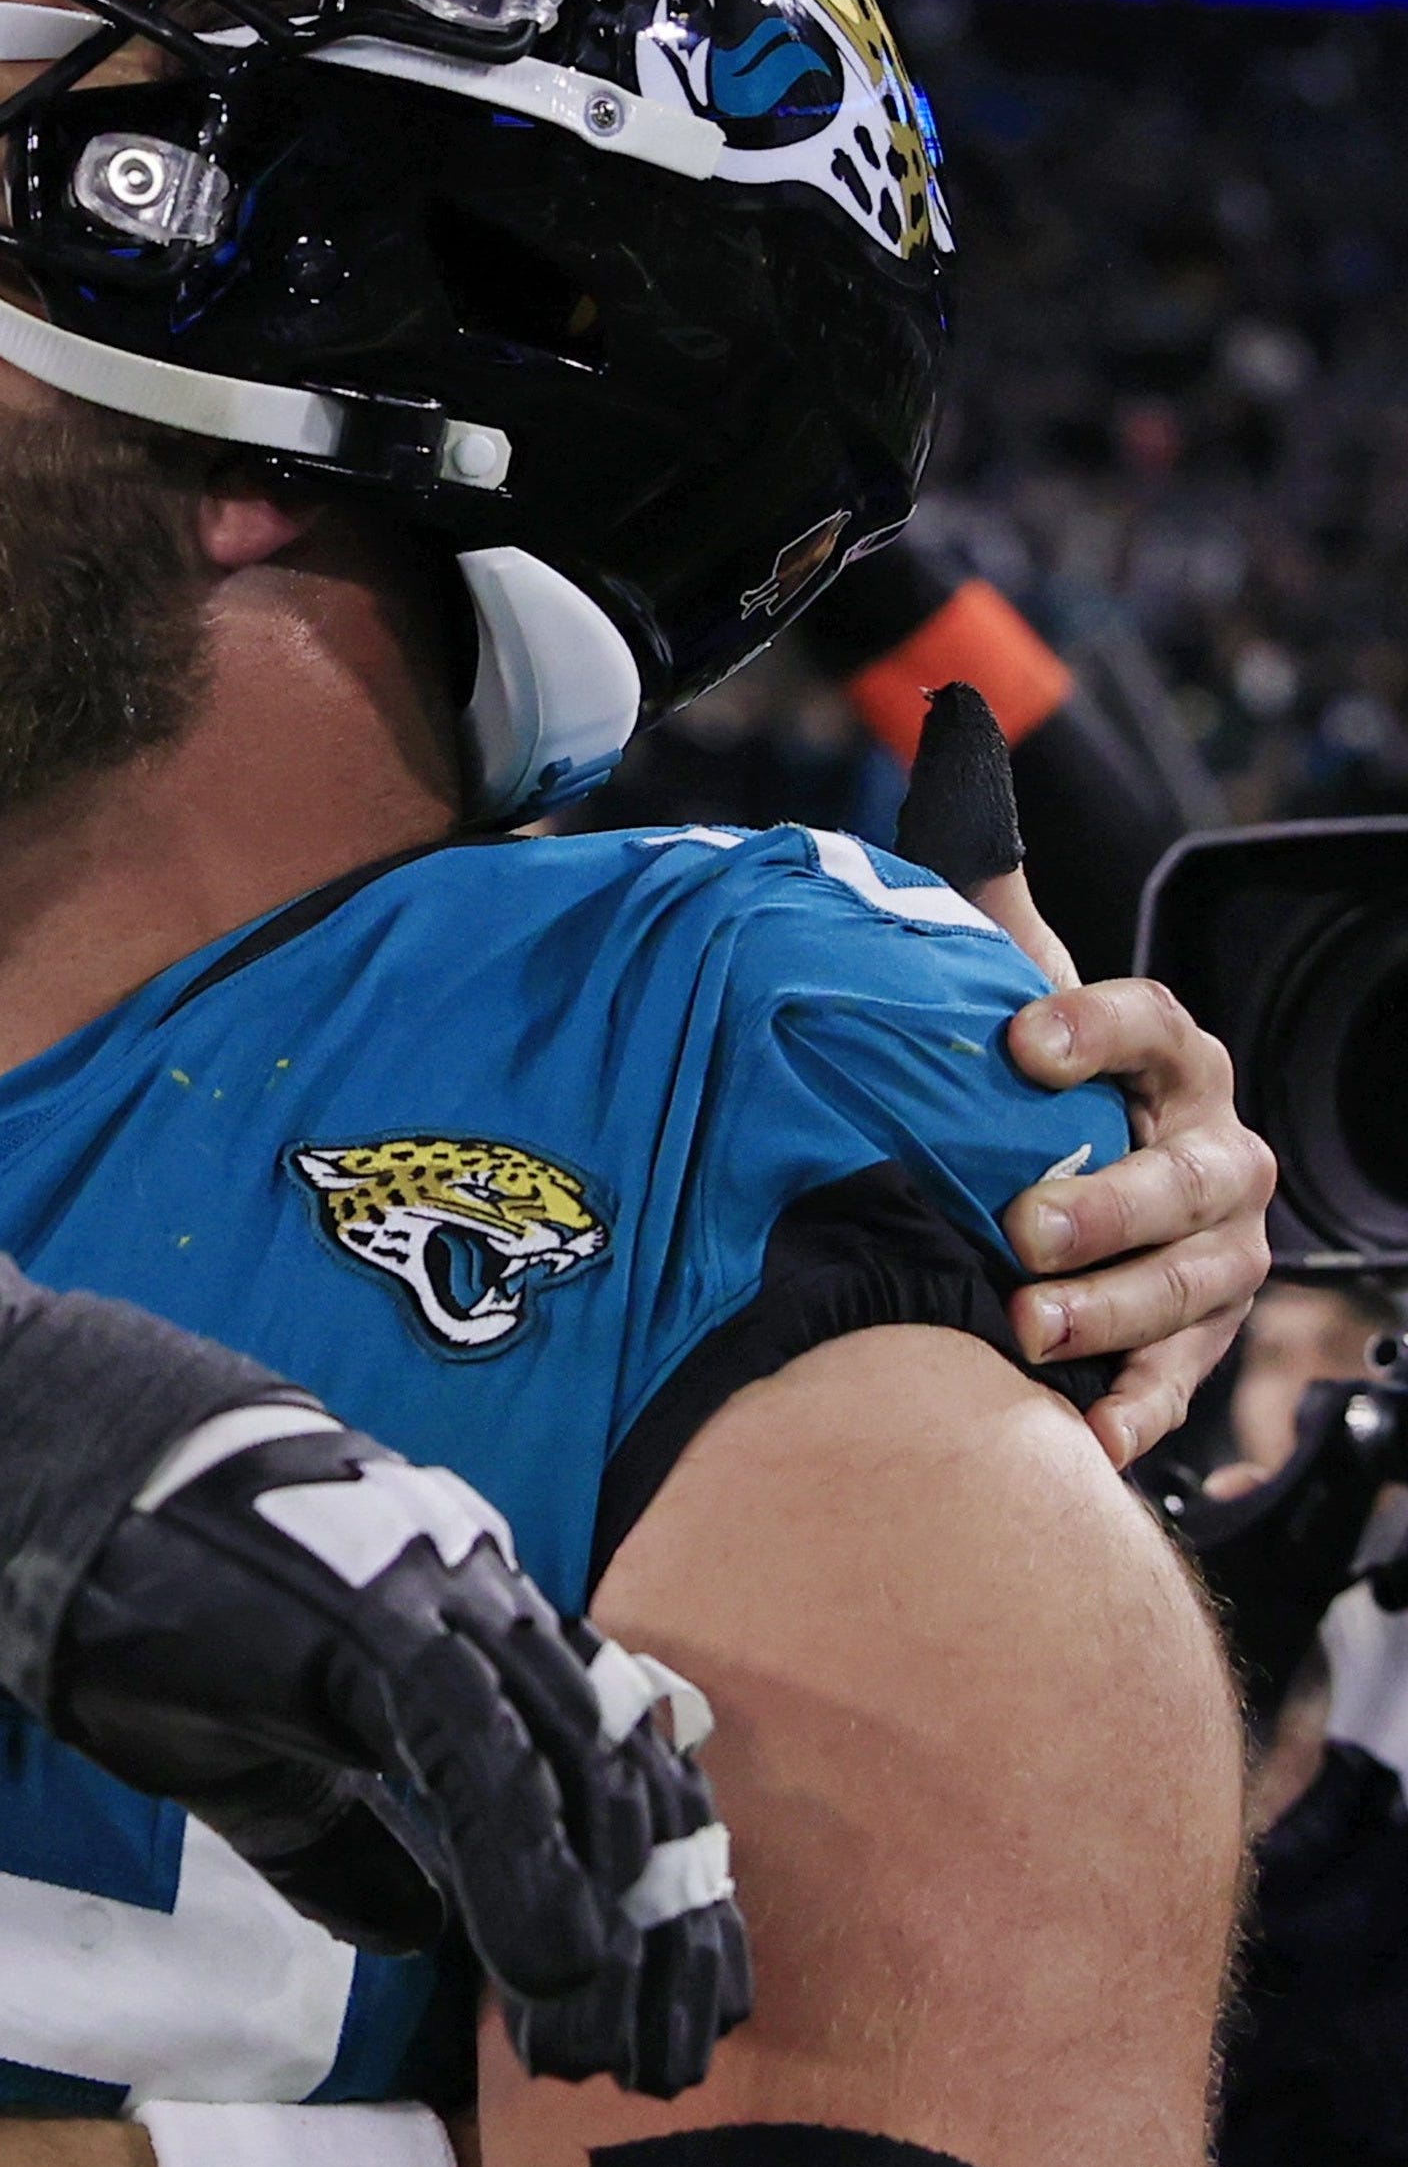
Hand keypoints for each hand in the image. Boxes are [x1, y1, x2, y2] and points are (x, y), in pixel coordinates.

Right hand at [0, 1215, 750, 2098]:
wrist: (24, 1459)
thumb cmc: (120, 1596)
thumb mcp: (236, 1756)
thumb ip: (332, 1842)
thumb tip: (409, 1938)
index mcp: (464, 1626)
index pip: (601, 1768)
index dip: (646, 1898)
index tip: (663, 2016)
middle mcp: (481, 1601)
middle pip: (620, 1781)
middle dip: (654, 1936)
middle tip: (662, 2064)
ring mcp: (436, 1598)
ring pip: (575, 1774)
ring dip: (608, 1924)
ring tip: (609, 2049)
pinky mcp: (368, 1617)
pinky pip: (480, 1753)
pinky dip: (530, 1862)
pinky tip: (556, 1961)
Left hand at [890, 682, 1271, 1469]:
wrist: (1071, 1189)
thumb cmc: (1026, 1084)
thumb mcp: (1005, 985)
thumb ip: (980, 885)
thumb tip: (952, 727)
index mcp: (1168, 1057)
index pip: (1154, 1023)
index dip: (1094, 1027)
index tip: (1019, 1039)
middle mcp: (1212, 1152)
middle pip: (1187, 1177)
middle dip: (1109, 1203)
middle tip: (1020, 1226)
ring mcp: (1214, 1252)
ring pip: (1192, 1283)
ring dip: (1114, 1313)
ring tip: (1022, 1328)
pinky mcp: (1192, 1340)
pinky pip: (1180, 1385)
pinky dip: (1135, 1415)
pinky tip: (1080, 1439)